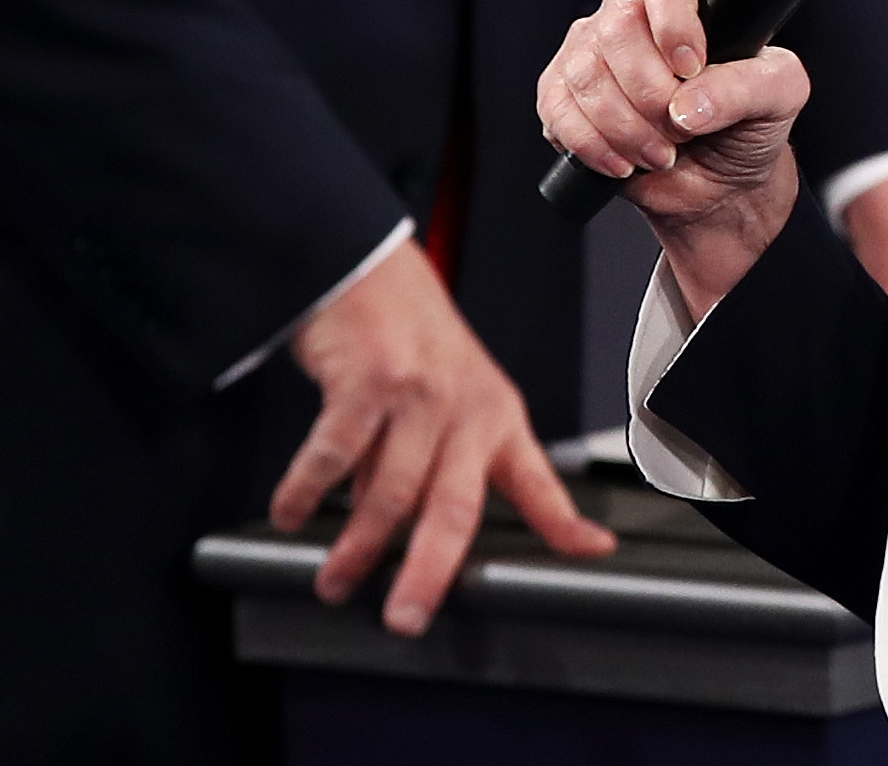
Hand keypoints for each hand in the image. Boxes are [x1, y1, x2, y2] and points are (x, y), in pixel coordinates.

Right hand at [272, 237, 613, 633]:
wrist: (372, 269)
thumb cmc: (414, 342)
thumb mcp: (459, 399)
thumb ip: (449, 469)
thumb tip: (422, 546)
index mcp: (497, 418)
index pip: (539, 481)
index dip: (565, 523)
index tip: (593, 552)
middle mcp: (463, 409)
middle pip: (454, 509)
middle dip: (428, 574)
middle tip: (406, 617)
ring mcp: (416, 395)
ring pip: (388, 492)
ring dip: (356, 546)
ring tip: (335, 580)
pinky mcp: (366, 380)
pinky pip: (334, 453)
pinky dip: (307, 490)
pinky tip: (294, 513)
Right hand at [537, 0, 810, 317]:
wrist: (718, 185)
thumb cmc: (749, 125)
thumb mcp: (779, 97)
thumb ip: (748, 87)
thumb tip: (690, 102)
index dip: (674, 21)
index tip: (690, 68)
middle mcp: (634, 8)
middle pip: (618, 27)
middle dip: (651, 93)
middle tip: (681, 127)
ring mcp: (591, 46)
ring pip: (586, 73)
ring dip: (626, 127)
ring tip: (662, 152)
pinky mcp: (562, 89)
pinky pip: (557, 107)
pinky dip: (592, 144)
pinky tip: (623, 162)